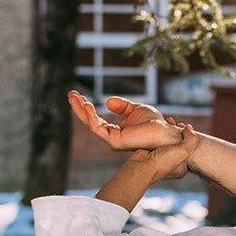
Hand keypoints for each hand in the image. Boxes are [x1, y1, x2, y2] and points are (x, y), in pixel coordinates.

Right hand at [69, 90, 183, 150]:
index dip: (86, 108)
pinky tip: (87, 105)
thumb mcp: (135, 109)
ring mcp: (114, 141)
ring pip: (91, 125)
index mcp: (116, 133)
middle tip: (70, 94)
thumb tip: (107, 102)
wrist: (165, 131)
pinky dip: (91, 116)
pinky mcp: (116, 142)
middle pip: (90, 123)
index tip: (78, 94)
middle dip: (79, 108)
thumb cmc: (155, 123)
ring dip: (81, 110)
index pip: (95, 120)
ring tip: (74, 96)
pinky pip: (98, 129)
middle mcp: (113, 138)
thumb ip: (122, 106)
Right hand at [142, 124, 197, 181]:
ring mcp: (161, 157)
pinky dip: (160, 132)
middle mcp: (172, 163)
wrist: (141, 165)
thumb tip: (189, 128)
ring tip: (169, 121)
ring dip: (169, 130)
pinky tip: (160, 125)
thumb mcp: (183, 151)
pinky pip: (158, 139)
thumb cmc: (162, 162)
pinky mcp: (151, 151)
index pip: (189, 149)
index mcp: (182, 167)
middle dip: (179, 132)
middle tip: (178, 124)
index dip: (189, 136)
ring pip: (169, 140)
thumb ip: (191, 139)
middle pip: (179, 144)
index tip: (185, 126)